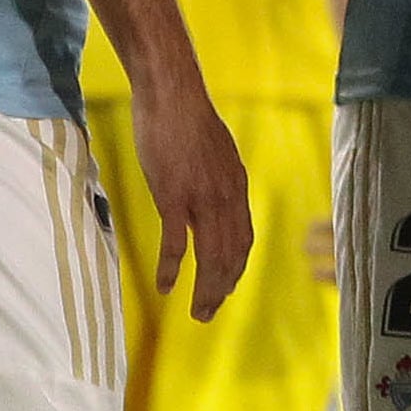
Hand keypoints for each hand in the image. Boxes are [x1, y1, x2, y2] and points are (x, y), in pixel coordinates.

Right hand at [129, 71, 253, 319]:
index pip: (244, 238)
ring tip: (198, 312)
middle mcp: (226, 198)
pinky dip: (172, 269)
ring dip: (204, 288)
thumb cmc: (189, 120)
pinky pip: (176, 243)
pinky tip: (166, 287)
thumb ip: (219, 178)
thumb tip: (216, 193)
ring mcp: (201, 199)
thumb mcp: (217, 152)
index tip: (228, 287)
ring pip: (209, 256)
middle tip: (209, 314)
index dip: (236, 267)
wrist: (173, 96)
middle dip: (222, 288)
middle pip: (230, 255)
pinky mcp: (173, 197)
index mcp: (236, 187)